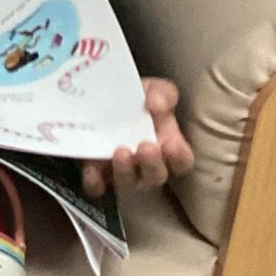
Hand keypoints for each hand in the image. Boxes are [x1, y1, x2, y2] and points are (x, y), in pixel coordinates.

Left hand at [82, 78, 194, 197]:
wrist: (106, 98)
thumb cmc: (139, 98)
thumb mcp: (154, 89)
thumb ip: (162, 93)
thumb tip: (156, 104)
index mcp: (168, 146)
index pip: (182, 161)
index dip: (178, 158)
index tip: (171, 145)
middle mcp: (148, 164)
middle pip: (156, 177)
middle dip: (152, 165)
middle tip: (145, 147)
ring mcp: (124, 171)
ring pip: (129, 184)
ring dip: (126, 171)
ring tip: (121, 151)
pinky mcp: (98, 173)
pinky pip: (97, 186)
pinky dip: (95, 180)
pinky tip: (93, 168)